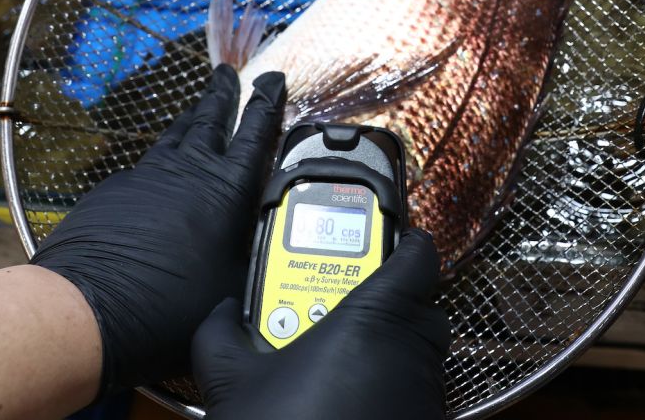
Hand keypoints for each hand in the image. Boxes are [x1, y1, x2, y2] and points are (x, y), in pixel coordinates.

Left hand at [31, 65, 285, 395]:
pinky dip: (157, 160)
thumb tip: (255, 260)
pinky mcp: (114, 191)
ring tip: (197, 108)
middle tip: (228, 73)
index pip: (254, 133)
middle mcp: (187, 171)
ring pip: (175, 136)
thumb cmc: (170, 303)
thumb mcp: (233, 285)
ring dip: (190, 119)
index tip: (272, 80)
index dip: (266, 103)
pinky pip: (143, 166)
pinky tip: (156, 170)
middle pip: (209, 119)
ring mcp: (147, 176)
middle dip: (222, 93)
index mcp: (226, 188)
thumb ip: (247, 258)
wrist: (92, 303)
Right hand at [193, 229, 449, 419]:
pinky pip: (415, 395)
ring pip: (419, 355)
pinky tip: (349, 404)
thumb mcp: (231, 381)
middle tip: (344, 309)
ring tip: (338, 363)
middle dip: (390, 302)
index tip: (389, 241)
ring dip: (390, 351)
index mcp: (374, 320)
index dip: (406, 244)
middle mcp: (411, 354)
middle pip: (421, 307)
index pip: (418, 258)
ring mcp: (424, 396)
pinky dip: (392, 390)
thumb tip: (221, 310)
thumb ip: (221, 333)